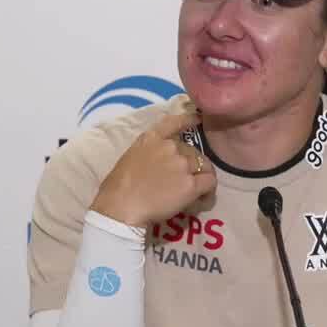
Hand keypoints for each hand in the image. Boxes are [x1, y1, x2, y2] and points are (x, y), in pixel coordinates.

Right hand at [90, 111, 216, 229]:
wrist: (121, 207)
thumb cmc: (117, 188)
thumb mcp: (130, 158)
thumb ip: (148, 153)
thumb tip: (157, 163)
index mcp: (151, 138)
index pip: (174, 122)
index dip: (188, 120)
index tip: (197, 119)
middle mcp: (170, 147)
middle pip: (193, 152)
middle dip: (191, 165)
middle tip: (185, 181)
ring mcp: (182, 164)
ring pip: (204, 167)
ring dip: (201, 178)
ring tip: (195, 193)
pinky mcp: (191, 184)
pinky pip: (210, 183)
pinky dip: (208, 192)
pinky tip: (202, 200)